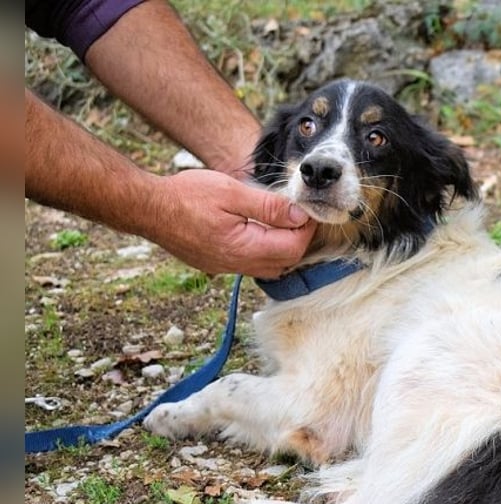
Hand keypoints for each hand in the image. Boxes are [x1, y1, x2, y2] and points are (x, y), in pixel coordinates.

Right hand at [145, 169, 315, 278]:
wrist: (147, 208)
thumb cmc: (186, 196)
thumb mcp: (231, 192)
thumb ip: (268, 206)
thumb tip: (299, 215)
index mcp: (244, 248)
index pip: (293, 248)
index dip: (306, 230)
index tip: (307, 210)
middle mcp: (237, 264)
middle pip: (286, 262)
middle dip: (299, 240)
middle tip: (300, 215)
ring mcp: (226, 267)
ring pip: (270, 267)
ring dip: (283, 247)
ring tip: (283, 221)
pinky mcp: (217, 264)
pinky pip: (252, 264)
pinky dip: (265, 251)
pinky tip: (261, 230)